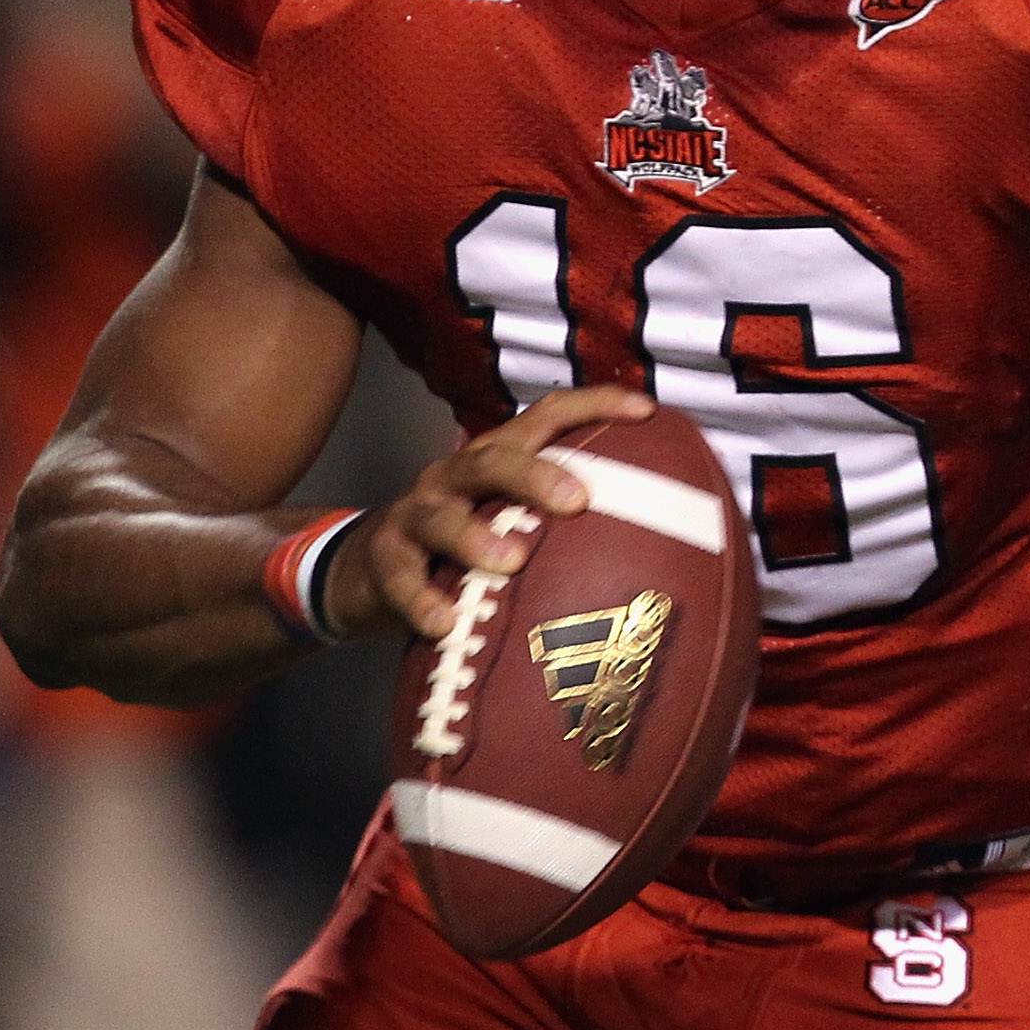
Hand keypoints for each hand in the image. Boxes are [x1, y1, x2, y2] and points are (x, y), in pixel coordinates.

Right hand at [321, 385, 653, 640]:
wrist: (361, 572)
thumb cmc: (462, 549)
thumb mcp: (509, 523)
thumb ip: (565, 527)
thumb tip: (667, 548)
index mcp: (495, 460)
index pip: (546, 417)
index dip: (594, 405)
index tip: (648, 412)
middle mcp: (455, 477)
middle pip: (493, 459)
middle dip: (536, 474)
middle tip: (579, 500)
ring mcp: (415, 515)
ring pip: (441, 515)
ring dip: (475, 535)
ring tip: (509, 561)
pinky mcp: (383, 561)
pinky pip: (401, 577)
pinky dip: (422, 600)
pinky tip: (445, 624)